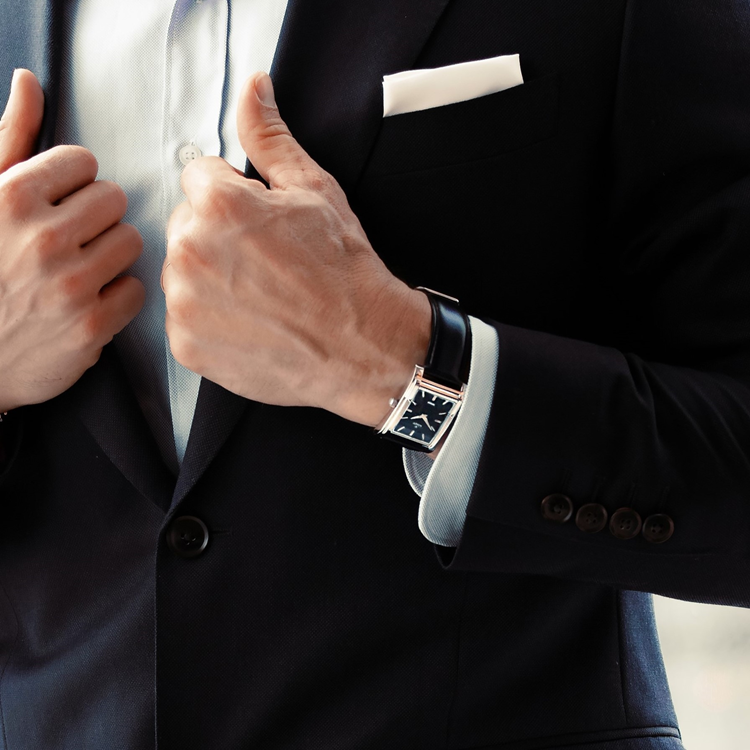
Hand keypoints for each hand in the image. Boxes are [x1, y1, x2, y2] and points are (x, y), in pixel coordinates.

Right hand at [0, 70, 144, 411]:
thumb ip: (10, 139)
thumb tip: (29, 81)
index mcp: (11, 196)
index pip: (84, 162)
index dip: (72, 184)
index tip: (57, 204)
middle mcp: (42, 237)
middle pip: (114, 199)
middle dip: (96, 217)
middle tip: (71, 240)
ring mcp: (69, 284)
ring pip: (132, 242)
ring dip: (111, 255)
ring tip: (81, 269)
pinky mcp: (92, 326)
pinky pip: (137, 290)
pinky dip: (118, 296)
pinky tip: (91, 302)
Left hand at [163, 72, 430, 426]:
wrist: (362, 346)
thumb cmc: (344, 272)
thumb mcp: (314, 191)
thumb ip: (270, 138)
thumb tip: (253, 89)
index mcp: (218, 205)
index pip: (199, 179)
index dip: (236, 199)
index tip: (262, 225)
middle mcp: (190, 251)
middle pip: (186, 226)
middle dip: (217, 237)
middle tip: (265, 264)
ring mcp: (185, 303)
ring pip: (183, 272)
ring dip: (211, 278)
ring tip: (259, 296)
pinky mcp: (186, 344)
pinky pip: (185, 318)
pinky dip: (210, 321)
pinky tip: (249, 324)